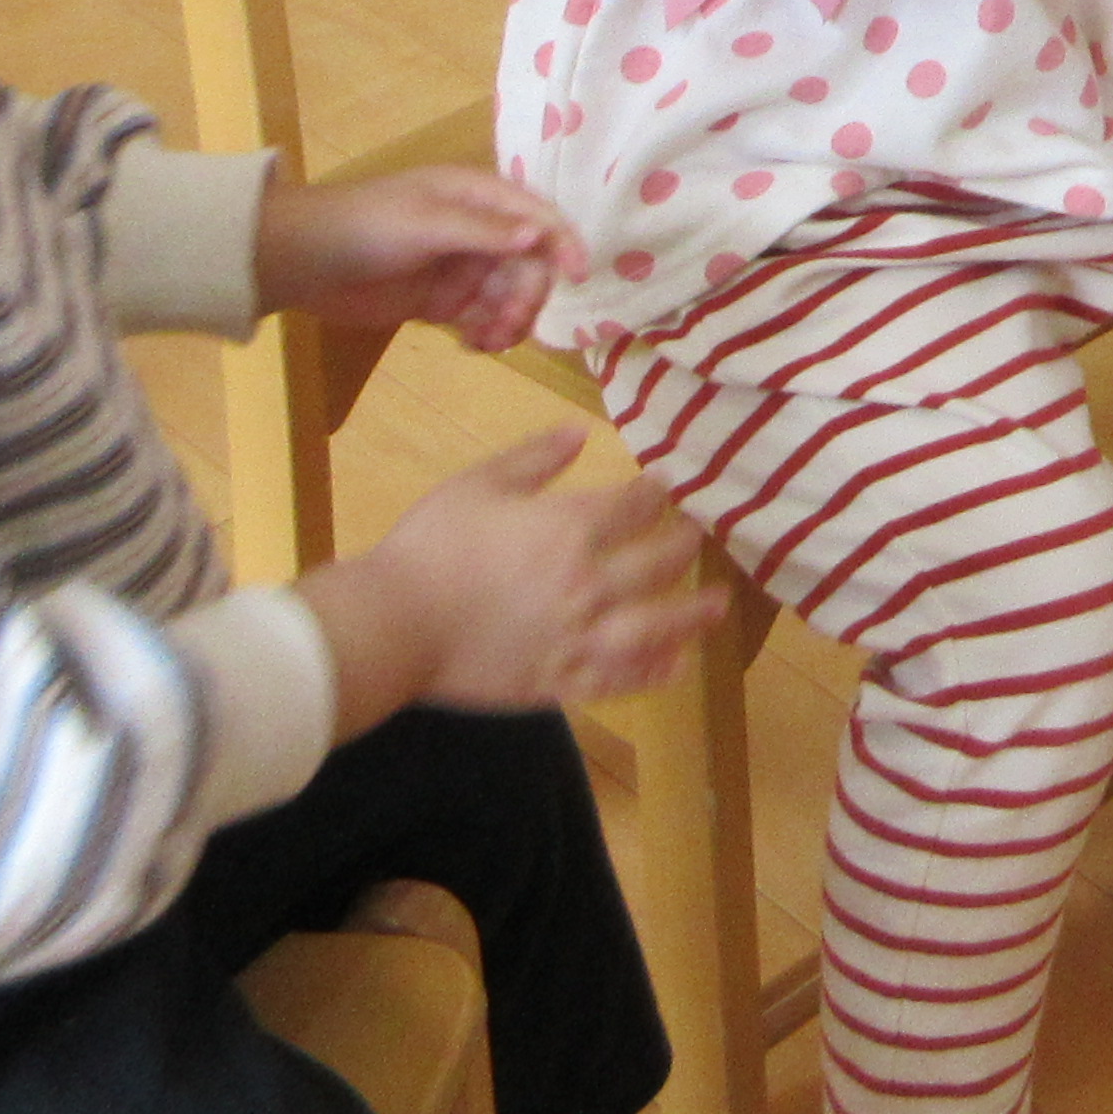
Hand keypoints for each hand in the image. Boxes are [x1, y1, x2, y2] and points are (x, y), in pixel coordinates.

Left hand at [255, 169, 572, 352]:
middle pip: (529, 264)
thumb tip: (540, 233)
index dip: (562, 242)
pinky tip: (475, 346)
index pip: (538, 216)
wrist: (303, 262)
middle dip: (528, 294)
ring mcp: (460, 269)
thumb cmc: (367, 227)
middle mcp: (478, 232)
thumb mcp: (427, 223)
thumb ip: (484, 231)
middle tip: (509, 322)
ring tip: (488, 340)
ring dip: (511, 320)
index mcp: (478, 197)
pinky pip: (482, 319)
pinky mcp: (441, 303)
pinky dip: (488, 334)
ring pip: (509, 296)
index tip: (579, 276)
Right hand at [299, 430, 716, 726]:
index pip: (634, 506)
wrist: (393, 625)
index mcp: (570, 529)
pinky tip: (675, 665)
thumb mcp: (479, 483)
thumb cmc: (430, 546)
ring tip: (719, 606)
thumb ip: (535, 458)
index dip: (657, 492)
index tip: (672, 485)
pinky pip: (619, 679)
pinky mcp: (559, 681)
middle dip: (683, 546)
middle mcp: (588, 584)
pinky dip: (652, 672)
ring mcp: (578, 638)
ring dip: (692, 615)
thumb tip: (580, 432)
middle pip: (656, 563)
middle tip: (700, 537)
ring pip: (653, 626)